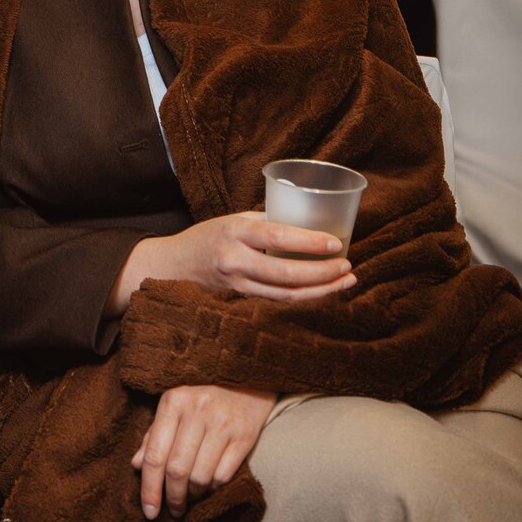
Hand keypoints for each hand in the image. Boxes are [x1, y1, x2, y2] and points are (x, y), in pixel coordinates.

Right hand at [108, 211, 356, 316]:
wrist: (173, 266)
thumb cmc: (208, 236)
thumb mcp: (232, 220)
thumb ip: (264, 223)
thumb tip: (305, 222)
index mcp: (234, 232)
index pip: (277, 237)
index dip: (309, 242)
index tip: (336, 243)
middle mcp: (235, 261)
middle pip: (286, 274)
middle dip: (322, 273)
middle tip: (348, 266)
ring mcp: (237, 285)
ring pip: (286, 295)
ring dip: (321, 290)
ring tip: (345, 281)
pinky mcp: (241, 300)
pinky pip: (278, 302)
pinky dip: (305, 297)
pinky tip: (324, 291)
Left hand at [132, 382, 275, 518]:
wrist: (248, 379)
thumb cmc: (204, 397)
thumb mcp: (176, 407)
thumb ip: (155, 435)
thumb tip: (136, 465)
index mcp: (174, 402)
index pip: (155, 455)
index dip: (149, 489)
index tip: (149, 512)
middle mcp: (197, 411)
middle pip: (177, 470)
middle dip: (173, 497)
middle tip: (174, 510)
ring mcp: (223, 423)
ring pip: (200, 476)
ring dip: (194, 494)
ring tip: (192, 494)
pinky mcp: (245, 435)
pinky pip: (224, 475)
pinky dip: (214, 487)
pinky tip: (210, 484)